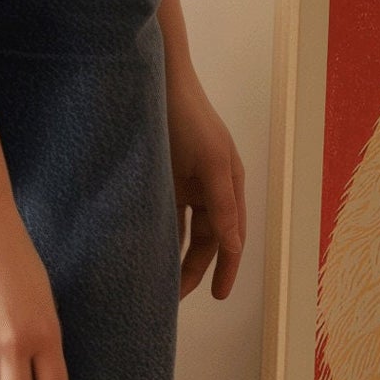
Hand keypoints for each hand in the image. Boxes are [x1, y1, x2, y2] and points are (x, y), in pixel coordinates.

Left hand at [167, 65, 246, 299]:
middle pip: (207, 240)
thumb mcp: (211, 163)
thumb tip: (234, 246)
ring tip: (159, 284)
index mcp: (230, 185)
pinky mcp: (160, 179)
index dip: (226, 268)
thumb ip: (222, 206)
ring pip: (183, 232)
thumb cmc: (188, 118)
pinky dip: (158, 235)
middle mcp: (210, 189)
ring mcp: (184, 185)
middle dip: (195, 269)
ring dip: (175, 256)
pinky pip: (162, 216)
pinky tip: (145, 253)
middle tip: (175, 298)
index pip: (231, 237)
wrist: (156, 82)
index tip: (218, 296)